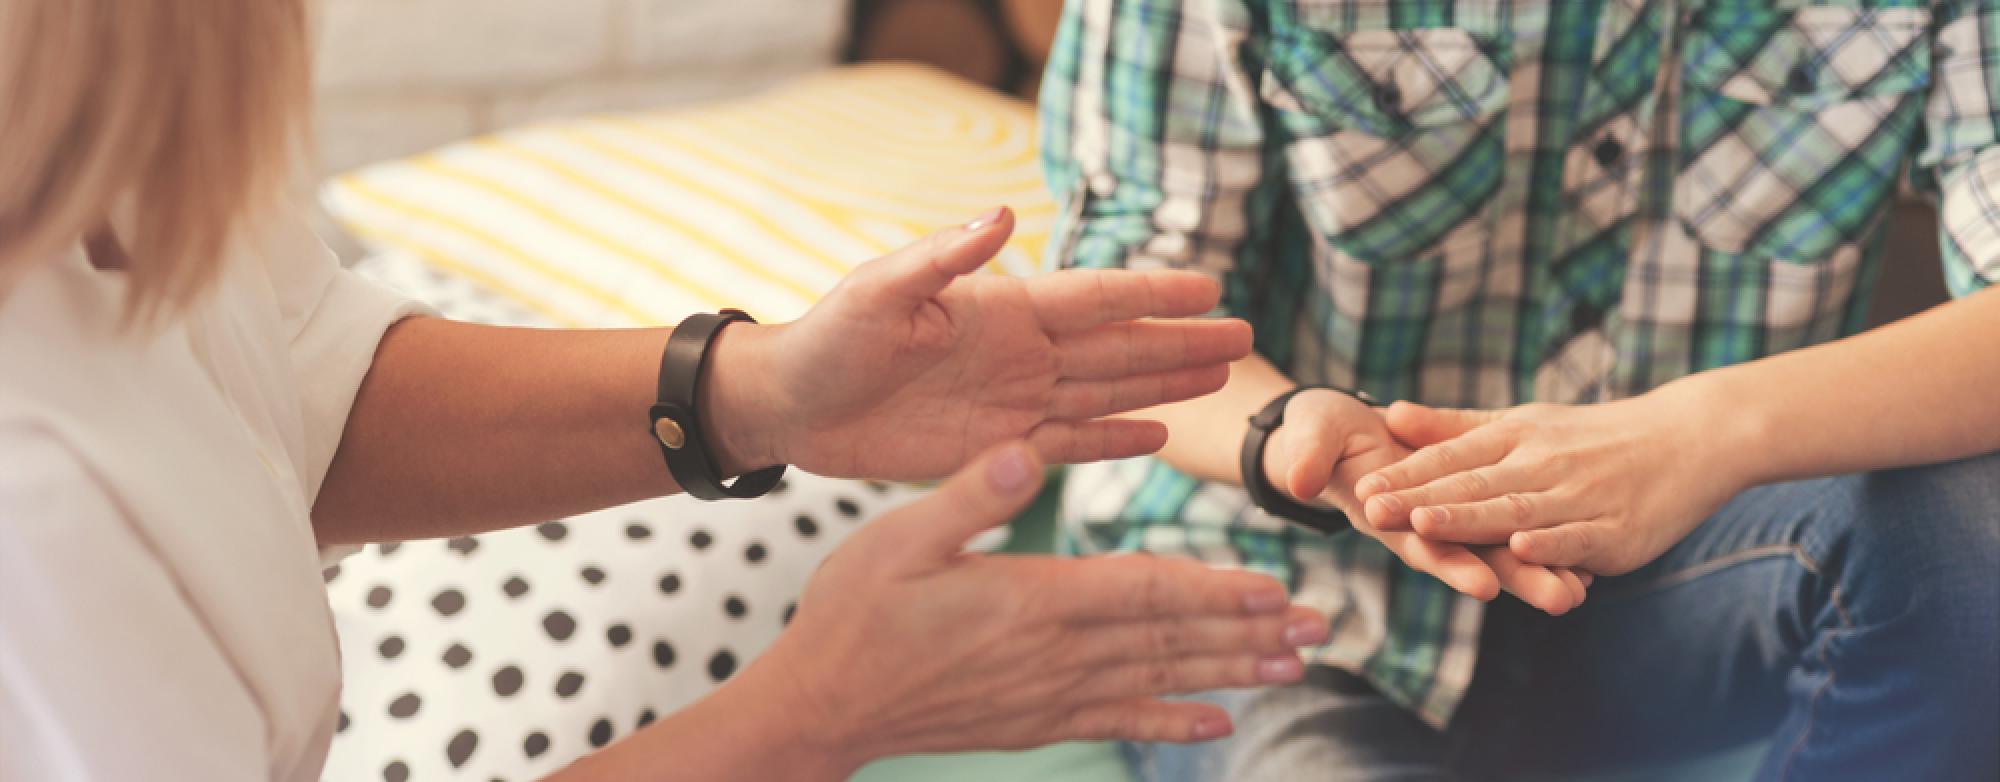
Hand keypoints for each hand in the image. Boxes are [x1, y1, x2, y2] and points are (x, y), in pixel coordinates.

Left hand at [708, 207, 1252, 478]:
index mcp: (1000, 310)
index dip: (1151, 293)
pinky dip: (1112, 442)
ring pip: (1105, 394)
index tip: (1209, 286)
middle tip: (1244, 336)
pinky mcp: (993, 448)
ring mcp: (1011, 401)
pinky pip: (1068, 444)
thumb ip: (941, 258)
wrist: (791, 407)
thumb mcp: (879, 291)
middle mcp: (1018, 354)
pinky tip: (1157, 435)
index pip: (1093, 298)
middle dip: (1180, 341)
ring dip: (1162, 386)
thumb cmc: (826, 339)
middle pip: (1117, 347)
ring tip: (1219, 377)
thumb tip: (999, 214)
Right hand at [737, 442, 1327, 771]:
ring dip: (1230, 673)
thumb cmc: (852, 612)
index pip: (1143, 592)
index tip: (1271, 586)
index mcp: (1029, 599)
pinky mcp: (1035, 722)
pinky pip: (1119, 722)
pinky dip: (1172, 724)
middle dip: (1246, 632)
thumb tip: (1027, 452)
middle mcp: (1053, 653)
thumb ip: (969, 496)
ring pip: (1158, 682)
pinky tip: (1217, 725)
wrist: (821, 704)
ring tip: (1292, 666)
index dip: (1212, 588)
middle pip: (1170, 640)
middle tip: (1314, 627)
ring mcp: (1048, 694)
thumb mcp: (897, 537)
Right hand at [1263, 390, 1589, 613]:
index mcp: (1385, 513)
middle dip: (1517, 578)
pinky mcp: (1466, 502)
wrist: (1333, 434)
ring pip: (1497, 548)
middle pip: (1473, 557)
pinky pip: (1508, 525)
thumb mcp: (1309, 439)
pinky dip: (1542, 544)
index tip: (1483, 583)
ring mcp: (1444, 520)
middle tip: (1561, 599)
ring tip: (1580, 592)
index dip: (1449, 562)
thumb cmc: (1319, 436)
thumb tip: (1297, 478)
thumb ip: (1306, 456)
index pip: (1420, 542)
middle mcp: (1420, 527)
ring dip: (1538, 570)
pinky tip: (1583, 561)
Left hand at [1355, 398, 1742, 574]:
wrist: (1689, 438)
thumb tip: (1389, 415)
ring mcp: (1579, 497)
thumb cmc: (1592, 436)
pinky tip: (1523, 550)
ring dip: (1470, 520)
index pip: (1450, 458)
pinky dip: (1552, 543)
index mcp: (1515, 437)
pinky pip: (1578, 537)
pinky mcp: (1615, 530)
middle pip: (1472, 485)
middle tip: (1370, 509)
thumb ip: (1454, 426)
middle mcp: (1542, 463)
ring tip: (1425, 526)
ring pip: (1517, 510)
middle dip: (1420, 500)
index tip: (1359, 487)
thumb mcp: (1521, 421)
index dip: (1405, 475)